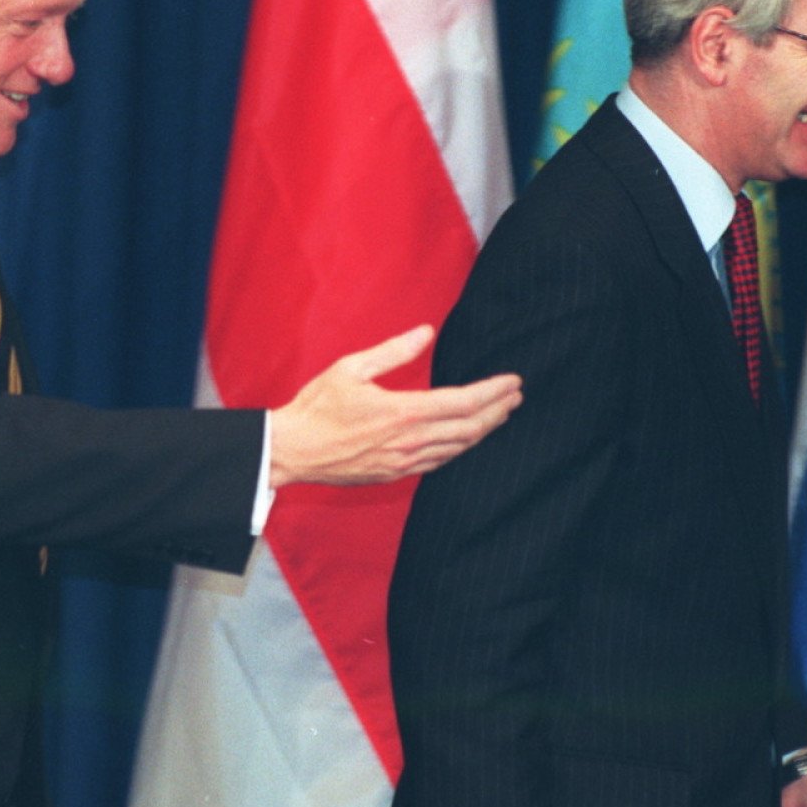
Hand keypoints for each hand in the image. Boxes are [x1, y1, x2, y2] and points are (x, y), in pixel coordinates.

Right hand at [268, 326, 521, 487]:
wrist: (290, 451)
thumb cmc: (316, 407)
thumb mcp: (351, 368)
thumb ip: (393, 351)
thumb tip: (425, 333)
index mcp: (402, 412)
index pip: (462, 402)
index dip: (493, 392)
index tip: (513, 381)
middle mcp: (409, 441)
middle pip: (469, 428)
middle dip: (498, 411)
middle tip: (516, 397)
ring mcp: (404, 462)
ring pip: (458, 449)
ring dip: (483, 431)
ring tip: (500, 415)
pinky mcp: (395, 474)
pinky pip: (439, 462)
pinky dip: (460, 448)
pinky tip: (466, 439)